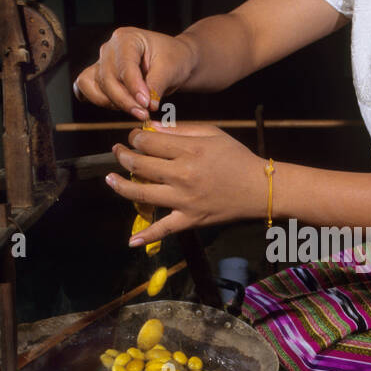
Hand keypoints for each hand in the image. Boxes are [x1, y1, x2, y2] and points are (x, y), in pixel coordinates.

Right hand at [73, 27, 193, 120]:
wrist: (173, 60)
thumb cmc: (173, 58)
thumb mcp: (171, 68)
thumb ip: (156, 85)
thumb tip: (146, 105)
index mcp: (127, 38)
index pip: (125, 66)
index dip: (134, 88)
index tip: (146, 104)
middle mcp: (109, 48)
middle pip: (107, 78)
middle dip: (125, 100)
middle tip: (144, 114)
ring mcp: (102, 62)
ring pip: (94, 86)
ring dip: (113, 103)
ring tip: (136, 110)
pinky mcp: (99, 75)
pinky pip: (86, 88)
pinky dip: (98, 100)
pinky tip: (117, 107)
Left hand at [106, 121, 267, 240]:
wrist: (259, 188)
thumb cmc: (236, 157)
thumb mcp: (212, 134)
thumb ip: (181, 130)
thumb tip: (151, 128)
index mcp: (189, 151)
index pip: (148, 142)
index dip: (135, 137)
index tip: (134, 137)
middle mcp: (183, 175)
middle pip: (140, 164)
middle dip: (123, 155)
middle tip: (118, 152)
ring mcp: (184, 200)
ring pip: (142, 193)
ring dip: (120, 185)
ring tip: (110, 178)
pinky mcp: (190, 219)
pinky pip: (164, 229)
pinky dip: (147, 236)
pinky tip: (131, 241)